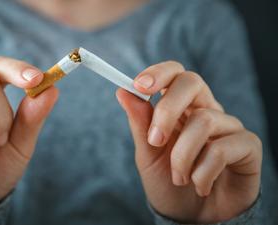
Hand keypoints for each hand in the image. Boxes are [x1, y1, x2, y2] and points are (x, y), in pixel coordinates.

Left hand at [116, 61, 261, 222]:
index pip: (175, 74)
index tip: (138, 86)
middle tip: (155, 141)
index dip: (158, 73)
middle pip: (192, 82)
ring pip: (203, 120)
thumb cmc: (168, 183)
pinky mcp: (247, 146)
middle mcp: (206, 111)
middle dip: (166, 110)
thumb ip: (140, 124)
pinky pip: (222, 148)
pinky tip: (199, 185)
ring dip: (182, 156)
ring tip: (179, 178)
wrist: (190, 217)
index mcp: (180, 108)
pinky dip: (202, 172)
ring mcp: (228, 127)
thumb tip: (122, 92)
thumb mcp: (147, 155)